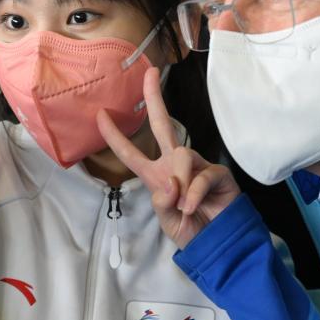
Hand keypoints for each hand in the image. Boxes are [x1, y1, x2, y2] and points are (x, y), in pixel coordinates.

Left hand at [97, 67, 239, 248]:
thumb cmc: (191, 232)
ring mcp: (196, 166)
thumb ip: (162, 202)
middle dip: (155, 98)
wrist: (218, 245)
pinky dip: (195, 192)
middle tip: (150, 73)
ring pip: (182, 155)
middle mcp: (175, 165)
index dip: (115, 136)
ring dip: (181, 181)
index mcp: (156, 176)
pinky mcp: (217, 173)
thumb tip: (170, 183)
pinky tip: (193, 207)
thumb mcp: (167, 221)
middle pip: (162, 125)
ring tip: (185, 207)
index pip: (131, 153)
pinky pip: (202, 174)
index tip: (100, 115)